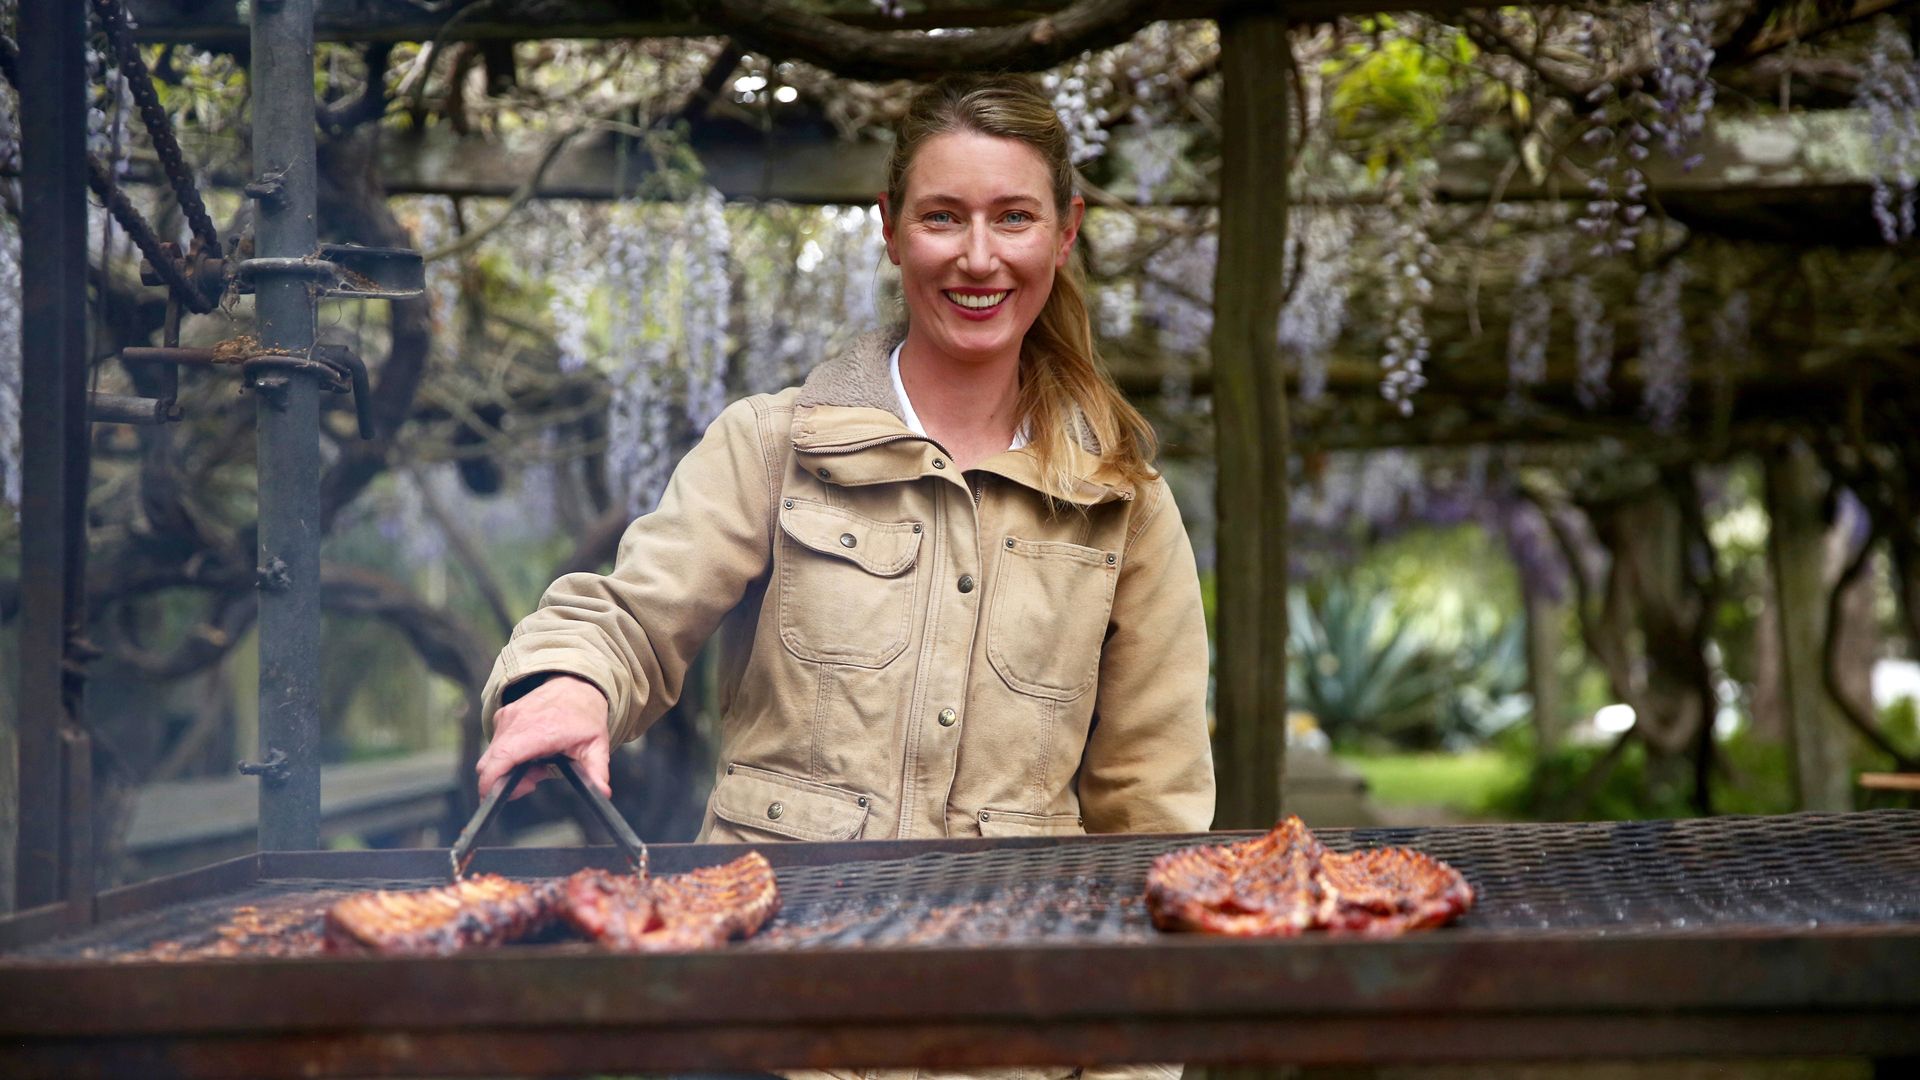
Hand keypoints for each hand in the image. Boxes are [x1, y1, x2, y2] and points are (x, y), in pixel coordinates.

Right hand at [476, 674, 611, 799]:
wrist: (577, 684)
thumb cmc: (585, 715)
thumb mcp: (596, 746)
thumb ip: (596, 772)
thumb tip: (602, 793)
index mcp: (539, 730)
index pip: (502, 759)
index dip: (492, 782)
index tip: (499, 796)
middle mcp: (517, 722)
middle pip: (489, 763)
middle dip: (503, 782)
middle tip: (533, 780)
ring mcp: (507, 717)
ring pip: (492, 756)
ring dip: (508, 768)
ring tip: (537, 764)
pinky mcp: (502, 716)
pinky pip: (495, 744)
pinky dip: (507, 755)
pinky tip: (530, 752)